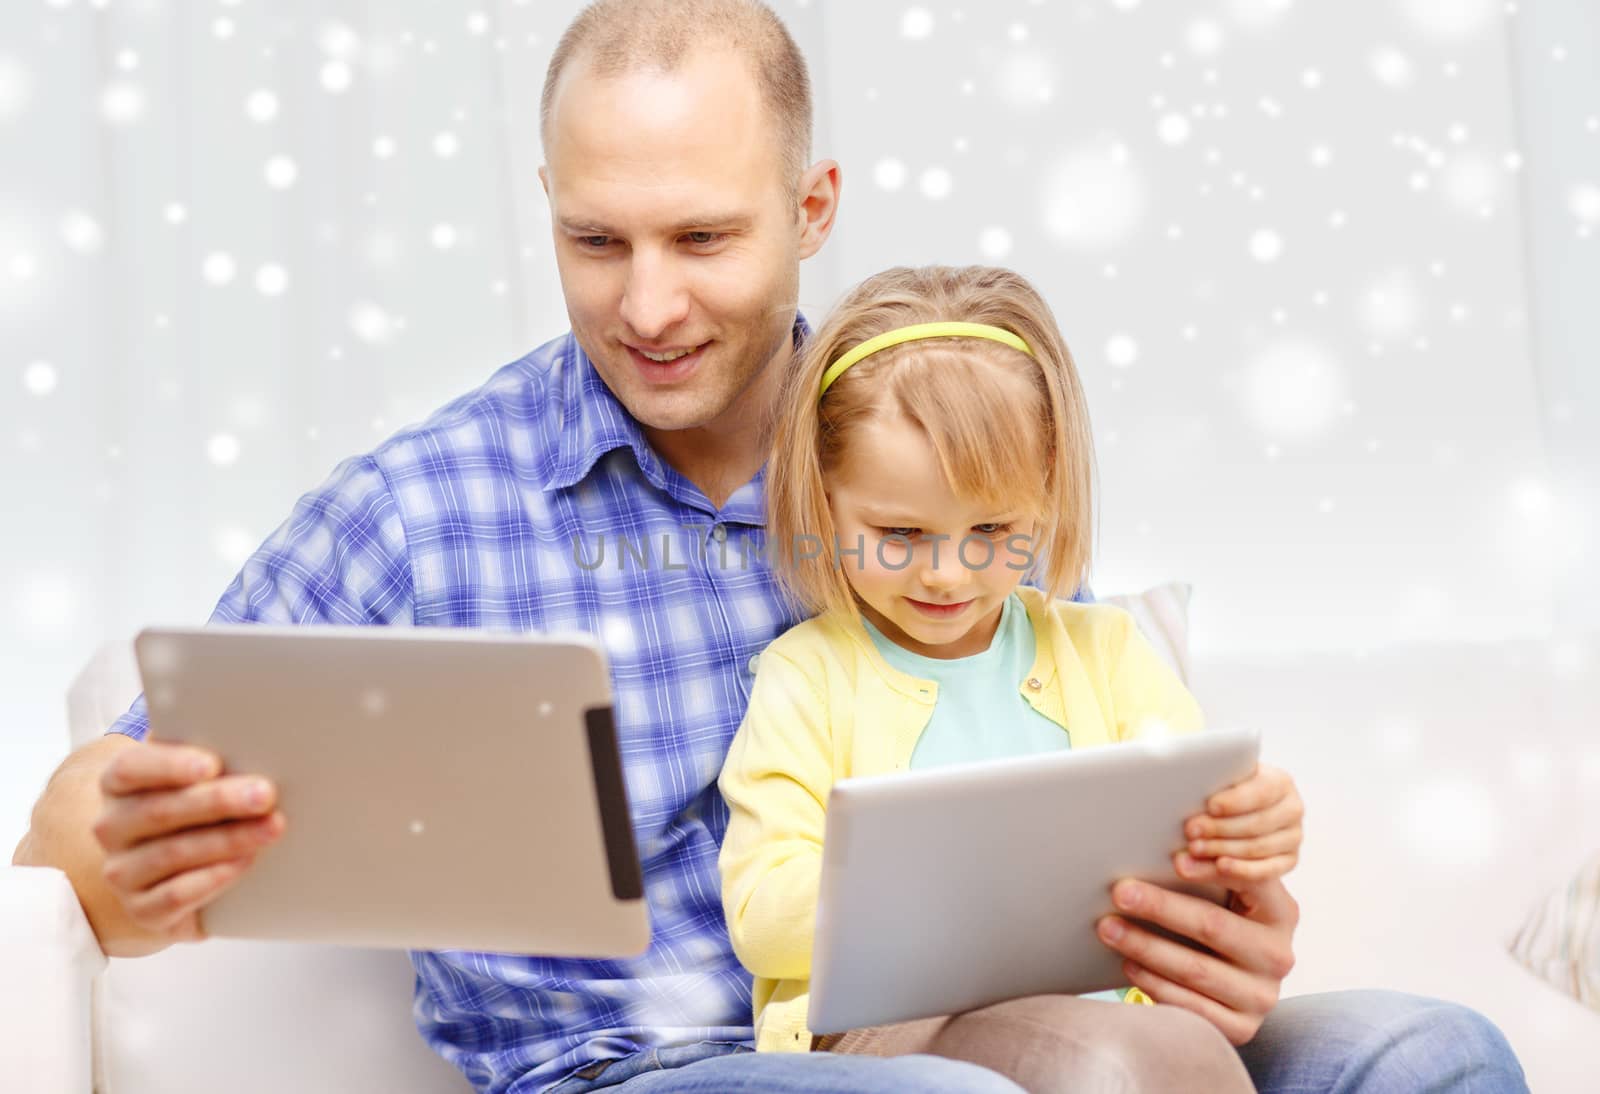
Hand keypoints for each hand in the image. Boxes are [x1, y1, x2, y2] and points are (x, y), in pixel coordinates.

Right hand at [91, 740, 284, 942]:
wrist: (181, 873)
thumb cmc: (196, 808)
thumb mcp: (196, 778)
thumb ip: (207, 756)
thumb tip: (248, 734)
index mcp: (118, 785)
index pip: (131, 769)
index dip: (169, 765)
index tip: (212, 764)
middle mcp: (111, 827)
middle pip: (160, 810)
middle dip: (218, 801)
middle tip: (265, 794)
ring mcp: (122, 872)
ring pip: (172, 853)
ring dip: (228, 840)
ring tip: (271, 827)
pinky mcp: (143, 910)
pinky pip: (175, 896)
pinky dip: (214, 878)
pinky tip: (244, 863)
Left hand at [1096, 876, 1297, 1044]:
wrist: (1230, 988)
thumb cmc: (1219, 926)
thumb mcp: (1227, 898)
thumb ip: (1211, 873)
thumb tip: (1163, 846)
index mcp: (1281, 912)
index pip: (1251, 882)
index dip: (1213, 869)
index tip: (1174, 858)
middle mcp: (1278, 955)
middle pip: (1213, 926)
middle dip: (1161, 907)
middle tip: (1120, 892)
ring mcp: (1262, 996)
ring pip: (1195, 968)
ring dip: (1146, 946)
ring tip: (1108, 928)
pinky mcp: (1241, 1028)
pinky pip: (1191, 1006)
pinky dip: (1154, 984)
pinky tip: (1128, 966)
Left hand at [1181, 763, 1302, 882]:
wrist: (1241, 818)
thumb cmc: (1226, 797)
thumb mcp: (1218, 794)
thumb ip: (1203, 808)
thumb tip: (1183, 840)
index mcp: (1279, 782)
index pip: (1261, 791)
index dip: (1235, 801)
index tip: (1210, 806)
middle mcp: (1292, 808)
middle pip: (1256, 822)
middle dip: (1220, 828)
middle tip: (1191, 831)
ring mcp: (1294, 836)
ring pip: (1258, 846)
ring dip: (1223, 849)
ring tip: (1195, 849)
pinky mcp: (1289, 860)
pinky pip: (1267, 870)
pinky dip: (1241, 869)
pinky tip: (1220, 866)